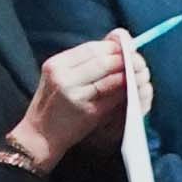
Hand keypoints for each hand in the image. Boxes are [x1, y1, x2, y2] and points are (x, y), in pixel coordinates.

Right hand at [0, 33, 141, 173]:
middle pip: (102, 61)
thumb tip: (116, 46)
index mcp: (56, 64)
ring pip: (110, 78)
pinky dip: (127, 91)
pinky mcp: (87, 112)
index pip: (90, 48)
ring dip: (131, 74)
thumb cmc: (52, 105)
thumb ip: (82, 63)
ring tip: (141, 74)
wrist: (40, 135)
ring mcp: (75, 95)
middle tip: (139, 61)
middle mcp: (63, 77)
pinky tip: (134, 90)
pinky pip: (113, 97)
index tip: (128, 49)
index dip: (113, 47)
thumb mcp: (59, 78)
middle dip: (125, 59)